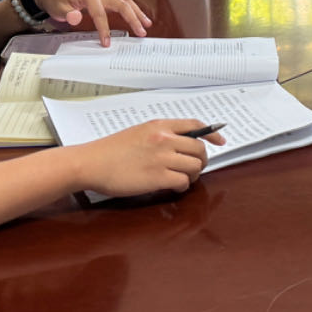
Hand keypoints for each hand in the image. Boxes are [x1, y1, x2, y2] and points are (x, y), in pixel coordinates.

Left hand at [28, 0, 151, 43]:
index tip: (106, 43)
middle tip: (141, 32)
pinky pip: (122, 3)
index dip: (104, 29)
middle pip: (121, 4)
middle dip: (133, 18)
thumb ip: (67, 14)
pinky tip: (138, 19)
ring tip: (147, 25)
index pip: (100, 13)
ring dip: (137, 13)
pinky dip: (132, 11)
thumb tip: (75, 18)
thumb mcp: (57, 8)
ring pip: (125, 2)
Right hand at [76, 119, 218, 196]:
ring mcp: (162, 158)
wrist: (90, 163)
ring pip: (195, 166)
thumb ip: (161, 135)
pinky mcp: (158, 177)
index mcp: (159, 126)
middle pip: (199, 149)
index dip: (212, 133)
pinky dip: (182, 186)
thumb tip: (182, 145)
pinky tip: (172, 186)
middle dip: (202, 161)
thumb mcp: (138, 133)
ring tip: (182, 179)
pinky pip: (183, 181)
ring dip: (192, 175)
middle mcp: (163, 139)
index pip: (195, 126)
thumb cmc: (110, 151)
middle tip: (195, 169)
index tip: (220, 141)